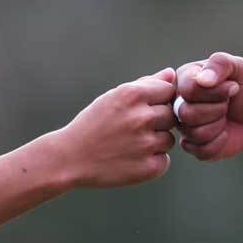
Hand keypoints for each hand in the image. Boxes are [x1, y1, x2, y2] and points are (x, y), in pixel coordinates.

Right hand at [54, 69, 177, 186]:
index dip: (158, 100)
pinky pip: (164, 160)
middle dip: (157, 122)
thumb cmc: (94, 124)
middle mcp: (141, 118)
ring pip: (169, 139)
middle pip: (171, 115)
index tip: (141, 109)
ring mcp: (146, 144)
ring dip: (155, 142)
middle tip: (132, 130)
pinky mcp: (149, 167)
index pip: (169, 90)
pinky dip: (151, 161)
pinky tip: (130, 159)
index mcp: (132, 95)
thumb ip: (146, 84)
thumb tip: (171, 74)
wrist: (70, 158)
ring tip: (130, 145)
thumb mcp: (114, 97)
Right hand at [173, 52, 242, 160]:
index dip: (214, 92)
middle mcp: (178, 103)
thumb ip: (221, 64)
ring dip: (219, 126)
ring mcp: (185, 126)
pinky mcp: (194, 146)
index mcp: (184, 79)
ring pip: (194, 133)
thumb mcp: (240, 67)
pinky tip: (225, 133)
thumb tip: (202, 80)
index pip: (188, 90)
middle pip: (186, 114)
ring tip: (225, 117)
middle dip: (217, 109)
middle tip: (228, 104)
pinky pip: (201, 151)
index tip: (233, 86)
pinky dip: (220, 143)